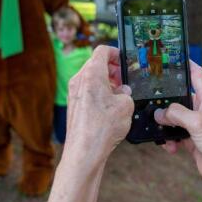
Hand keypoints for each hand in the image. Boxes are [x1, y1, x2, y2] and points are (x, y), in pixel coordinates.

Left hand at [64, 45, 133, 163]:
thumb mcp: (126, 104)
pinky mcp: (74, 106)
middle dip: (112, 70)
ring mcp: (74, 93)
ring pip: (91, 78)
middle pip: (96, 64)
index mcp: (92, 73)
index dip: (116, 53)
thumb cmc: (102, 127)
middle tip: (124, 80)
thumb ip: (127, 92)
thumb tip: (123, 92)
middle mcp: (79, 80)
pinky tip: (110, 107)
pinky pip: (87, 91)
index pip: (102, 50)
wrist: (85, 151)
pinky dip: (99, 93)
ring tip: (119, 95)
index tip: (124, 61)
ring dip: (106, 82)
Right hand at [154, 61, 201, 188]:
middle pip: (180, 98)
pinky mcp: (193, 140)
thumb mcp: (197, 123)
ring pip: (174, 118)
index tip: (173, 57)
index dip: (186, 64)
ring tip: (160, 130)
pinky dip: (169, 140)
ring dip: (166, 124)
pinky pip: (175, 135)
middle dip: (166, 101)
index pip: (197, 74)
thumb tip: (161, 113)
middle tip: (152, 101)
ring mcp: (197, 125)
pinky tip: (170, 147)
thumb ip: (177, 114)